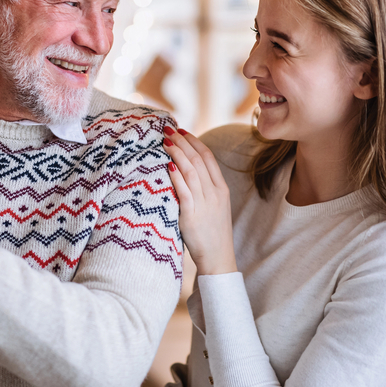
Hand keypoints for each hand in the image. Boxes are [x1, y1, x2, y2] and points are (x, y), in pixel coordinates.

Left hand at [162, 127, 236, 274]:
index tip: (181, 130)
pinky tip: (168, 164)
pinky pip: (184, 191)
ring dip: (177, 153)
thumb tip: (185, 170)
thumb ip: (204, 188)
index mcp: (221, 189)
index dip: (194, 141)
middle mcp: (215, 193)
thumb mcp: (214, 206)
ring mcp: (205, 204)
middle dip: (182, 141)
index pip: (208, 157)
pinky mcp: (192, 216)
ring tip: (164, 141)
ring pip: (191, 171)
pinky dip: (176, 175)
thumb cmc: (211, 232)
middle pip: (198, 160)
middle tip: (168, 129)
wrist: (218, 258)